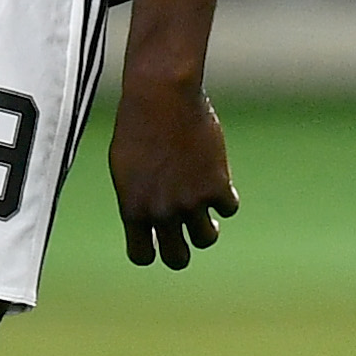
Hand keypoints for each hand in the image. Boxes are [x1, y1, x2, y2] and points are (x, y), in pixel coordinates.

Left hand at [109, 73, 237, 268]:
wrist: (161, 97)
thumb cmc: (138, 125)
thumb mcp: (126, 167)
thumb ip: (137, 197)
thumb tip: (149, 218)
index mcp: (133, 209)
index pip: (142, 255)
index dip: (151, 251)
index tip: (156, 240)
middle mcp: (161, 212)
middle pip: (177, 258)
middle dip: (182, 252)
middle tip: (186, 237)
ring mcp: (190, 201)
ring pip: (207, 238)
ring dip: (208, 229)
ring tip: (207, 214)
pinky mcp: (216, 185)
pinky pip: (229, 208)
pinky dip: (226, 198)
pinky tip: (219, 181)